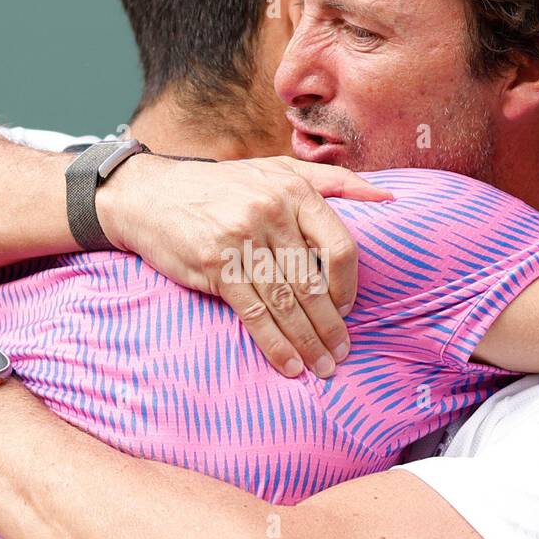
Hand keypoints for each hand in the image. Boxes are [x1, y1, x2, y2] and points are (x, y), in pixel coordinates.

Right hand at [99, 154, 392, 378]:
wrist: (150, 195)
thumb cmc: (221, 187)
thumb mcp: (276, 170)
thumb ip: (334, 182)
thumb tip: (388, 198)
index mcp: (293, 190)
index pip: (339, 245)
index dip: (349, 284)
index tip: (347, 308)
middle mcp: (271, 212)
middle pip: (313, 282)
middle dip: (330, 325)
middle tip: (341, 353)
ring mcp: (241, 240)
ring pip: (286, 302)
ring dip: (307, 342)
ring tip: (322, 367)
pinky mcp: (215, 266)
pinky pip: (255, 313)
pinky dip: (275, 344)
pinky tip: (289, 365)